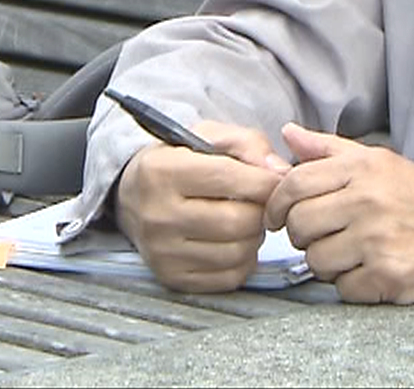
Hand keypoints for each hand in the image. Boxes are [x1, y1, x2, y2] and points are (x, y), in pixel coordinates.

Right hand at [115, 120, 289, 292]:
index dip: (265, 181)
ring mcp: (162, 252)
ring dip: (254, 237)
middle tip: (259, 203)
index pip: (229, 178)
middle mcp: (157, 215)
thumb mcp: (208, 137)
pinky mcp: (172, 277)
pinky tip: (234, 242)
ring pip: (236, 252)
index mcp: (163, 171)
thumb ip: (248, 145)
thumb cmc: (178, 163)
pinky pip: (228, 277)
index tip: (277, 181)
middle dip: (261, 211)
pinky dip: (243, 260)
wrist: (133, 197)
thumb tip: (280, 171)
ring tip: (245, 220)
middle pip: (236, 221)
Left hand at [264, 123, 413, 303]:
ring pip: (316, 260)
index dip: (276, 204)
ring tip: (353, 253)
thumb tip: (287, 134)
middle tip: (324, 236)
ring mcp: (377, 240)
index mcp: (362, 168)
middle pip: (299, 225)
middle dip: (303, 236)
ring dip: (328, 263)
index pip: (294, 184)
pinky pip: (342, 288)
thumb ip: (329, 150)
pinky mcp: (388, 276)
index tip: (277, 217)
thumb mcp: (380, 162)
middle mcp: (367, 201)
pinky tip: (372, 270)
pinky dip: (352, 284)